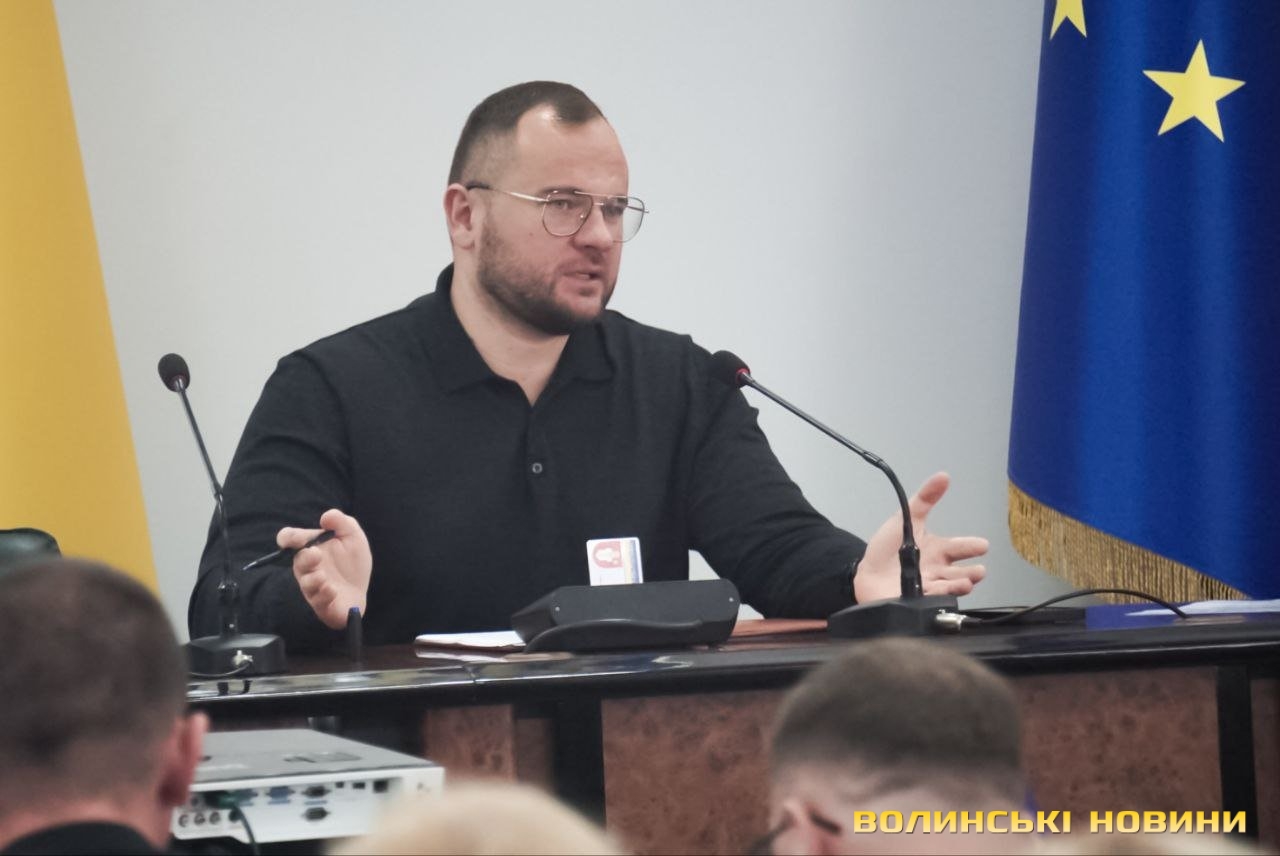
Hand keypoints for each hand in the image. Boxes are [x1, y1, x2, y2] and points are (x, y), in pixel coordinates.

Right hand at [278, 508, 371, 629]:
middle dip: (305, 558)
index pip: (288, 539)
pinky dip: (324, 595)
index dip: (288, 537)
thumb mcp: (352, 536)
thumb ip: (341, 522)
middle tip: (316, 554)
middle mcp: (307, 567)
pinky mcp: (322, 604)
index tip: (297, 538)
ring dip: (314, 579)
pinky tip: (332, 590)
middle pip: (298, 562)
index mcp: (310, 548)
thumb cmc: (352, 562)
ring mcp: (313, 586)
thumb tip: (325, 516)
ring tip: (324, 577)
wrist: (361, 589)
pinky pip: (318, 601)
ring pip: (306, 583)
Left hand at [852, 471, 987, 602]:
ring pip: (950, 588)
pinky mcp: (918, 601)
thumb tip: (942, 476)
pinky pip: (932, 599)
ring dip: (960, 585)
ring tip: (966, 582)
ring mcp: (930, 587)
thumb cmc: (886, 547)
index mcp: (937, 550)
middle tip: (978, 571)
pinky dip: (939, 596)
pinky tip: (943, 591)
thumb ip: (925, 498)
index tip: (983, 545)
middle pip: (960, 572)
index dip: (972, 546)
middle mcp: (938, 570)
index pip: (959, 547)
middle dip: (972, 572)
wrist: (865, 573)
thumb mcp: (907, 518)